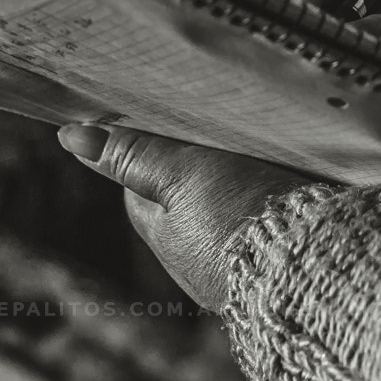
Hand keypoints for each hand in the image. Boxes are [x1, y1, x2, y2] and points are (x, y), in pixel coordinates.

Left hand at [57, 124, 314, 308]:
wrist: (311, 268)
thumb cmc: (238, 221)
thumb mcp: (182, 174)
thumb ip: (134, 154)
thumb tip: (69, 135)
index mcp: (160, 230)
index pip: (141, 175)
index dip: (154, 140)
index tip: (173, 112)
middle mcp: (192, 254)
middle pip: (185, 190)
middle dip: (199, 160)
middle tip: (222, 125)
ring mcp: (233, 263)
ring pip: (226, 206)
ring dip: (239, 179)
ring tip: (262, 148)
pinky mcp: (273, 261)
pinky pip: (263, 222)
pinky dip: (270, 199)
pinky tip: (289, 181)